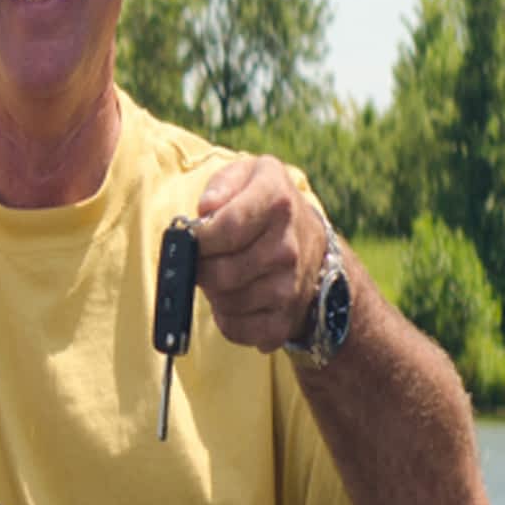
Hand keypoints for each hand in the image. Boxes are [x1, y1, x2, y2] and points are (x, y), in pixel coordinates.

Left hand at [193, 155, 326, 350]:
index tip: (192, 237)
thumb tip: (206, 208)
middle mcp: (288, 248)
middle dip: (200, 267)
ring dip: (211, 291)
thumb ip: (222, 184)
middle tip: (202, 259)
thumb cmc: (266, 207)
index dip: (197, 236)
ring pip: (224, 300)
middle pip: (219, 271)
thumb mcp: (249, 175)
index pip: (225, 227)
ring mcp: (289, 286)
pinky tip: (232, 299)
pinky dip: (224, 318)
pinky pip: (235, 329)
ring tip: (220, 274)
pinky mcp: (284, 320)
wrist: (312, 245)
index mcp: (277, 203)